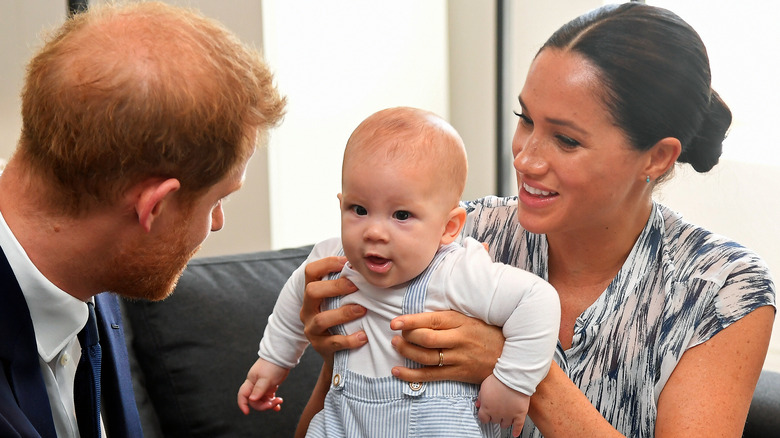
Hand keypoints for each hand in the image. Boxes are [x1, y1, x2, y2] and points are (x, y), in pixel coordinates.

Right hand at [237, 358, 289, 414]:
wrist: (282, 357)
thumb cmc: (273, 365)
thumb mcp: (266, 378)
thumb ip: (259, 389)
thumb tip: (252, 399)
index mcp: (251, 382)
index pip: (243, 395)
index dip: (243, 404)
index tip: (247, 412)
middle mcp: (255, 385)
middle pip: (254, 401)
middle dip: (263, 405)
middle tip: (274, 403)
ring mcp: (262, 386)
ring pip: (262, 400)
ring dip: (270, 404)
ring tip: (279, 401)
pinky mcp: (269, 386)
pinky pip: (269, 397)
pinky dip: (273, 402)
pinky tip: (278, 406)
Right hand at [300, 256, 366, 361]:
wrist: (337, 354)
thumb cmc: (342, 319)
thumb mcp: (339, 300)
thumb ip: (347, 283)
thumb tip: (366, 260)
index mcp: (312, 294)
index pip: (311, 272)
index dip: (327, 263)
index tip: (346, 261)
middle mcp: (307, 309)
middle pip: (311, 291)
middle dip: (335, 286)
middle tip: (356, 285)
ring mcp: (311, 329)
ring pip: (321, 319)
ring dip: (344, 313)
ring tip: (363, 310)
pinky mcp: (320, 347)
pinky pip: (333, 343)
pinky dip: (349, 339)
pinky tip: (364, 336)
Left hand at [389, 310, 503, 383]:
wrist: (511, 356)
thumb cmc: (487, 333)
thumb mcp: (470, 318)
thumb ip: (448, 318)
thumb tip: (421, 316)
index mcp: (461, 322)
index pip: (431, 320)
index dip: (410, 321)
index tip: (395, 322)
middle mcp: (459, 340)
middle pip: (426, 339)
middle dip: (406, 337)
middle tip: (396, 334)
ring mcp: (458, 358)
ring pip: (426, 357)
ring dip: (406, 352)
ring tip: (396, 346)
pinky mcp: (458, 374)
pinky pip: (430, 376)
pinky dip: (411, 375)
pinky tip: (397, 371)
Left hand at [477, 374, 528, 436]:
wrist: (513, 377)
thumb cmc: (499, 380)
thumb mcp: (484, 386)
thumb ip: (480, 397)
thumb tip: (478, 404)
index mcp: (487, 408)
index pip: (483, 419)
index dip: (484, 417)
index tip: (486, 416)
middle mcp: (497, 414)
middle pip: (494, 421)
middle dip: (495, 417)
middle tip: (497, 412)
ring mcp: (508, 415)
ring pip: (505, 424)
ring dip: (504, 422)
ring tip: (505, 419)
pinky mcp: (519, 414)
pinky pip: (518, 426)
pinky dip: (517, 431)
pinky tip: (515, 434)